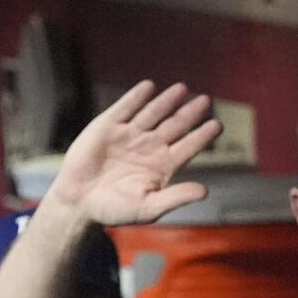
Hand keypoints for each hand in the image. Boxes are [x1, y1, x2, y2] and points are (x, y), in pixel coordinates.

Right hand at [45, 80, 220, 225]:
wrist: (80, 202)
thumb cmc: (116, 210)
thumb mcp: (149, 207)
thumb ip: (176, 198)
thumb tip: (205, 192)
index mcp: (163, 165)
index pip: (188, 146)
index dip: (202, 136)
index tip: (217, 125)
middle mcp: (150, 146)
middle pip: (175, 125)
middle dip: (189, 113)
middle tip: (205, 101)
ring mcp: (130, 134)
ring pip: (153, 113)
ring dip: (167, 101)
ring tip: (182, 89)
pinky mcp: (108, 126)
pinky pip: (125, 108)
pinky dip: (136, 97)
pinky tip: (149, 87)